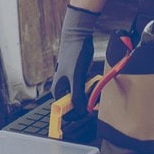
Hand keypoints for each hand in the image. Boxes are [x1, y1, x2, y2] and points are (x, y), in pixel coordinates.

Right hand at [53, 4, 98, 133]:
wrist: (78, 35)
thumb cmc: (74, 54)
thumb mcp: (76, 77)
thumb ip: (78, 95)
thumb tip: (82, 111)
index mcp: (58, 90)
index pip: (63, 112)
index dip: (73, 118)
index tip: (84, 118)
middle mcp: (63, 88)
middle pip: (73, 106)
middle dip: (84, 107)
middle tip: (93, 105)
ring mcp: (72, 82)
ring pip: (81, 97)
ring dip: (89, 98)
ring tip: (95, 94)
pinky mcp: (79, 77)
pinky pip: (86, 89)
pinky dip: (91, 89)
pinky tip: (96, 85)